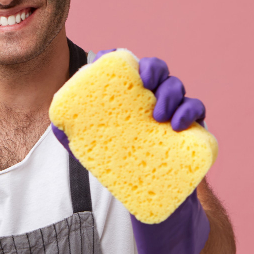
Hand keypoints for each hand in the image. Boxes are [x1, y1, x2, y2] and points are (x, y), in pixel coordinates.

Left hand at [53, 50, 210, 253]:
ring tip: (159, 114)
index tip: (108, 58)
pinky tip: (177, 124)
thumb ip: (73, 136)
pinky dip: (190, 112)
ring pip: (176, 87)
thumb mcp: (93, 150)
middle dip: (153, 69)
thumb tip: (56, 124)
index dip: (116, 57)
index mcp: (125, 98)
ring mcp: (171, 112)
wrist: (152, 196)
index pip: (122, 68)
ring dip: (171, 93)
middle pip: (154, 70)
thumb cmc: (119, 165)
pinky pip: (197, 110)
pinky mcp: (190, 128)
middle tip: (145, 82)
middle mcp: (149, 100)